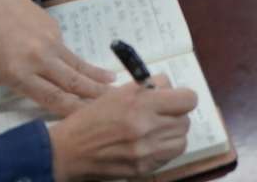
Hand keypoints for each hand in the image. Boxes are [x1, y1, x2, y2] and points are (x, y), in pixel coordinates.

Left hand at [0, 0, 114, 121]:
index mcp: (17, 73)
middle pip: (71, 82)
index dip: (71, 109)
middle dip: (93, 95)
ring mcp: (49, 43)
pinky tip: (101, 72)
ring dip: (97, 78)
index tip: (87, 118)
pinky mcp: (56, 31)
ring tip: (115, 87)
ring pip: (77, 67)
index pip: (50, 97)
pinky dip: (87, 65)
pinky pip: (72, 54)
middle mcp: (37, 59)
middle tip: (113, 105)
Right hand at [47, 78, 197, 181]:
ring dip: (173, 135)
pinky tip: (149, 145)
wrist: (67, 151)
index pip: (188, 99)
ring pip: (182, 140)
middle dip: (176, 116)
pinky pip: (169, 156)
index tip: (173, 100)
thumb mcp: (119, 93)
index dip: (182, 98)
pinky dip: (164, 150)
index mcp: (141, 103)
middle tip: (161, 116)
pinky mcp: (142, 169)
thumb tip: (170, 89)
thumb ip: (149, 88)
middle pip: (185, 120)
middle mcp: (146, 127)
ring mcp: (145, 151)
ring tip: (156, 131)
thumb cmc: (91, 118)